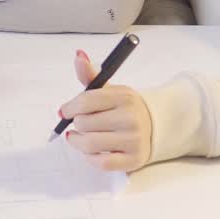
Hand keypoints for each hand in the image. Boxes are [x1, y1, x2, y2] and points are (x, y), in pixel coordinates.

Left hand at [58, 49, 152, 171]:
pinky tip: (90, 151)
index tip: (65, 112)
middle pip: (84, 123)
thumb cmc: (125, 108)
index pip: (86, 101)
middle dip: (77, 124)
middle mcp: (131, 118)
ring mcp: (134, 140)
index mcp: (124, 96)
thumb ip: (91, 75)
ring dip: (78, 142)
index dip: (69, 107)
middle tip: (81, 124)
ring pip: (90, 144)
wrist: (154, 125)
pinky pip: (101, 163)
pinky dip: (90, 158)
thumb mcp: (110, 89)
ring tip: (79, 137)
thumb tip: (78, 56)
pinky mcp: (133, 160)